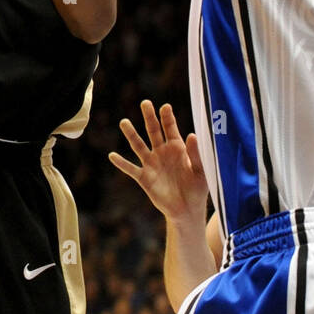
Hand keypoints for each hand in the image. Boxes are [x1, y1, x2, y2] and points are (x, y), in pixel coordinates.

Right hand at [109, 101, 208, 222]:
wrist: (187, 210)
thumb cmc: (197, 189)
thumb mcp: (201, 171)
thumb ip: (196, 154)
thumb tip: (192, 135)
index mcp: (177, 148)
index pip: (170, 128)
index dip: (167, 117)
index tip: (165, 107)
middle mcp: (162, 152)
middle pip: (153, 131)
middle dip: (149, 117)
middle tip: (145, 103)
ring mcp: (152, 164)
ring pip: (139, 146)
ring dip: (131, 135)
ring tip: (124, 122)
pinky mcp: (144, 178)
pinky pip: (131, 169)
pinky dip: (122, 163)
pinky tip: (112, 156)